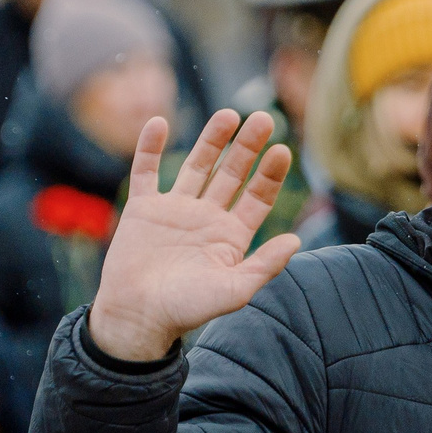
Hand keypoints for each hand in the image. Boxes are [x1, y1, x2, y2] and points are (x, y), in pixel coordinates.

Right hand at [90, 111, 300, 363]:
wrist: (135, 318)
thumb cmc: (185, 310)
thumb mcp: (233, 290)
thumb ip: (264, 265)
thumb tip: (296, 239)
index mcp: (231, 236)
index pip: (258, 197)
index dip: (270, 174)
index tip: (282, 151)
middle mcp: (206, 218)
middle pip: (232, 174)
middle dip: (247, 148)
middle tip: (264, 118)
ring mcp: (174, 211)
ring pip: (196, 166)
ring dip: (211, 140)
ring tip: (228, 114)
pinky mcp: (143, 210)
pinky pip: (145, 171)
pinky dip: (150, 147)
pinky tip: (158, 122)